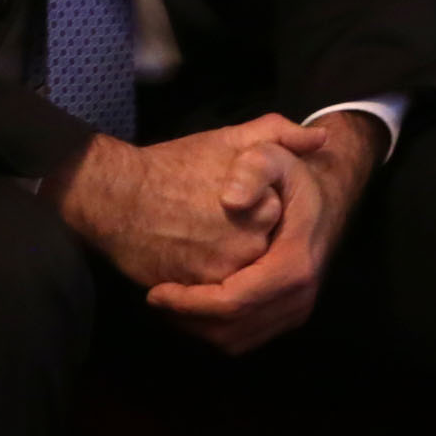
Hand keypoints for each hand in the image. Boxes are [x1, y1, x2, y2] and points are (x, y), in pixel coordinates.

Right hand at [53, 113, 307, 287]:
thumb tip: (321, 137)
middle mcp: (249, 249)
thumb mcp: (228, 139)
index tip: (228, 203)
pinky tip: (187, 262)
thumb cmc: (171, 166)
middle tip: (208, 224)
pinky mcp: (195, 296)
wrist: (114, 196)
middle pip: (258, 254)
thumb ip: (278, 134)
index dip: (252, 213)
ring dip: (225, 270)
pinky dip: (206, 290)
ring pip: (238, 280)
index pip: (275, 223)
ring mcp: (222, 275)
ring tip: (196, 243)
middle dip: (237, 242)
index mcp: (265, 212)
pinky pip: (214, 302)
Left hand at [145, 113, 379, 354]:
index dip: (190, 303)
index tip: (155, 292)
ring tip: (167, 302)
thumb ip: (252, 167)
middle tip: (153, 298)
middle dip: (188, 319)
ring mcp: (296, 310)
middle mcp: (299, 297)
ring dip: (197, 328)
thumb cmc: (291, 176)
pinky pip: (245, 337)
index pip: (234, 302)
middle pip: (233, 330)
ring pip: (237, 340)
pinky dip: (213, 329)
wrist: (326, 197)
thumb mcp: (273, 155)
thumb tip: (231, 201)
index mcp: (294, 266)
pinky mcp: (287, 316)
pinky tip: (190, 306)